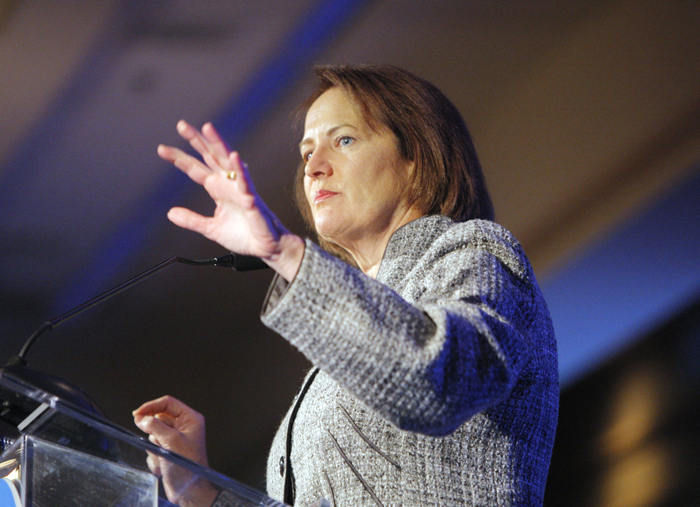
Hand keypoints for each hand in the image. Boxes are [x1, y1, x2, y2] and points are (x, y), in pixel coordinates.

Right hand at [133, 396, 218, 506]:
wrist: (188, 491)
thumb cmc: (188, 467)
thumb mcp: (170, 441)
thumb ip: (155, 426)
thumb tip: (142, 418)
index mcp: (190, 419)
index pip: (167, 403)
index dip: (151, 406)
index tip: (137, 414)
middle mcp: (184, 427)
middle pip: (159, 419)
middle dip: (153, 433)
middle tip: (156, 442)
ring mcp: (175, 440)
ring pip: (154, 434)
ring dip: (154, 448)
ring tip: (163, 457)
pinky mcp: (168, 452)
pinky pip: (153, 448)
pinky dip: (155, 457)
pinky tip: (163, 466)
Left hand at [159, 121, 304, 280]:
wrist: (265, 247)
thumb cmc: (244, 236)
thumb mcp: (211, 229)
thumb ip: (192, 220)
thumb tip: (171, 213)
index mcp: (217, 189)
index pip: (196, 169)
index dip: (180, 158)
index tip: (162, 150)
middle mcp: (228, 183)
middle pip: (209, 156)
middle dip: (196, 140)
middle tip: (181, 125)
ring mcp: (239, 188)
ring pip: (227, 161)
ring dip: (218, 144)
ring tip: (207, 128)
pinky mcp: (251, 199)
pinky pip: (245, 182)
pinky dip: (240, 169)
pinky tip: (234, 156)